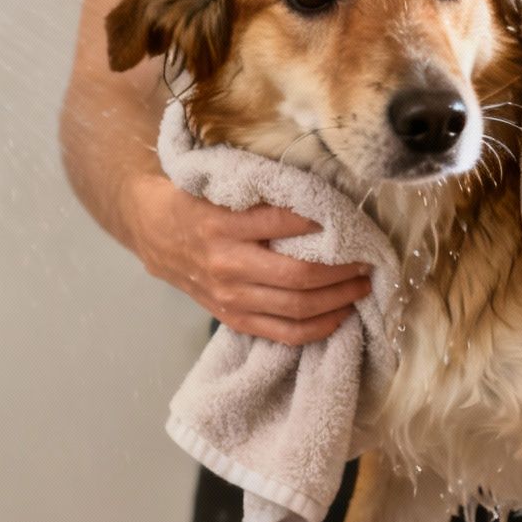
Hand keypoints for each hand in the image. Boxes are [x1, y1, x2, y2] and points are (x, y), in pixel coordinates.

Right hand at [125, 175, 371, 345]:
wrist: (154, 232)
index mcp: (222, 224)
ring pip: (296, 308)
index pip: (284, 223)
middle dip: (341, 270)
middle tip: (367, 261)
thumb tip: (320, 199)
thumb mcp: (222, 187)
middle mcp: (226, 263)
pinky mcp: (232, 318)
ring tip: (361, 287)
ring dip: (338, 299)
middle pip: (298, 275)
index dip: (323, 223)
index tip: (351, 222)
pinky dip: (318, 328)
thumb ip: (262, 194)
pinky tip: (340, 316)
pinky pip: (284, 333)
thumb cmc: (196, 203)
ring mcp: (229, 297)